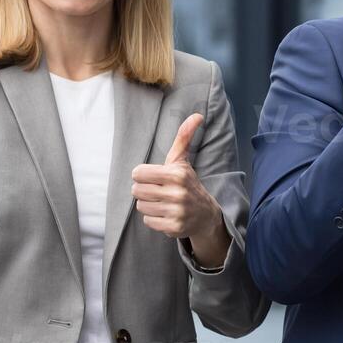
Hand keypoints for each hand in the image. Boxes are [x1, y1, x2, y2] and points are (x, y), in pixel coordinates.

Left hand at [131, 114, 227, 258]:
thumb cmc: (187, 184)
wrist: (205, 214)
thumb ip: (184, 137)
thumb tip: (197, 115)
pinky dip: (154, 218)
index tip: (155, 178)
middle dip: (145, 190)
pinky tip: (166, 214)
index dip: (143, 175)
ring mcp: (176, 211)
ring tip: (163, 203)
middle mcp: (177, 192)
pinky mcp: (174, 227)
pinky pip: (147, 220)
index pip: (137, 173)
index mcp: (177, 174)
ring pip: (141, 206)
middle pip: (136, 190)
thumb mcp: (183, 161)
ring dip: (149, 205)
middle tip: (159, 191)